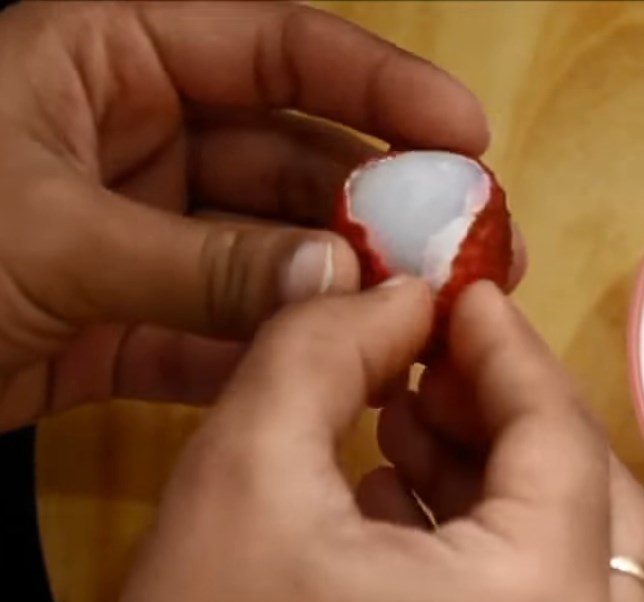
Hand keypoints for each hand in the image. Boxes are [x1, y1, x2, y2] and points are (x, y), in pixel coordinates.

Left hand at [0, 0, 524, 429]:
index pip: (277, 52)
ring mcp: (145, 238)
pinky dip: (271, 355)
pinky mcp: (133, 322)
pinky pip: (222, 332)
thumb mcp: (49, 235)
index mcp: (110, 64)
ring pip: (267, 258)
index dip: (379, 86)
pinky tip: (332, 375)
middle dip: (378, 207)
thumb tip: (330, 278)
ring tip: (416, 322)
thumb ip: (198, 261)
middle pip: (291, 165)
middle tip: (462, 249)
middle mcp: (141, 143)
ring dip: (335, 292)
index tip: (463, 131)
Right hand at [39, 279, 643, 601]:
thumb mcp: (242, 477)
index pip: (560, 435)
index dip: (508, 350)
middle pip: (587, 499)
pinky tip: (406, 514)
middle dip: (505, 415)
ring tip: (405, 428)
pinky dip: (490, 556)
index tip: (463, 296)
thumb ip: (325, 351)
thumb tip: (400, 296)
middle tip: (428, 364)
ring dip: (494, 482)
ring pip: (574, 564)